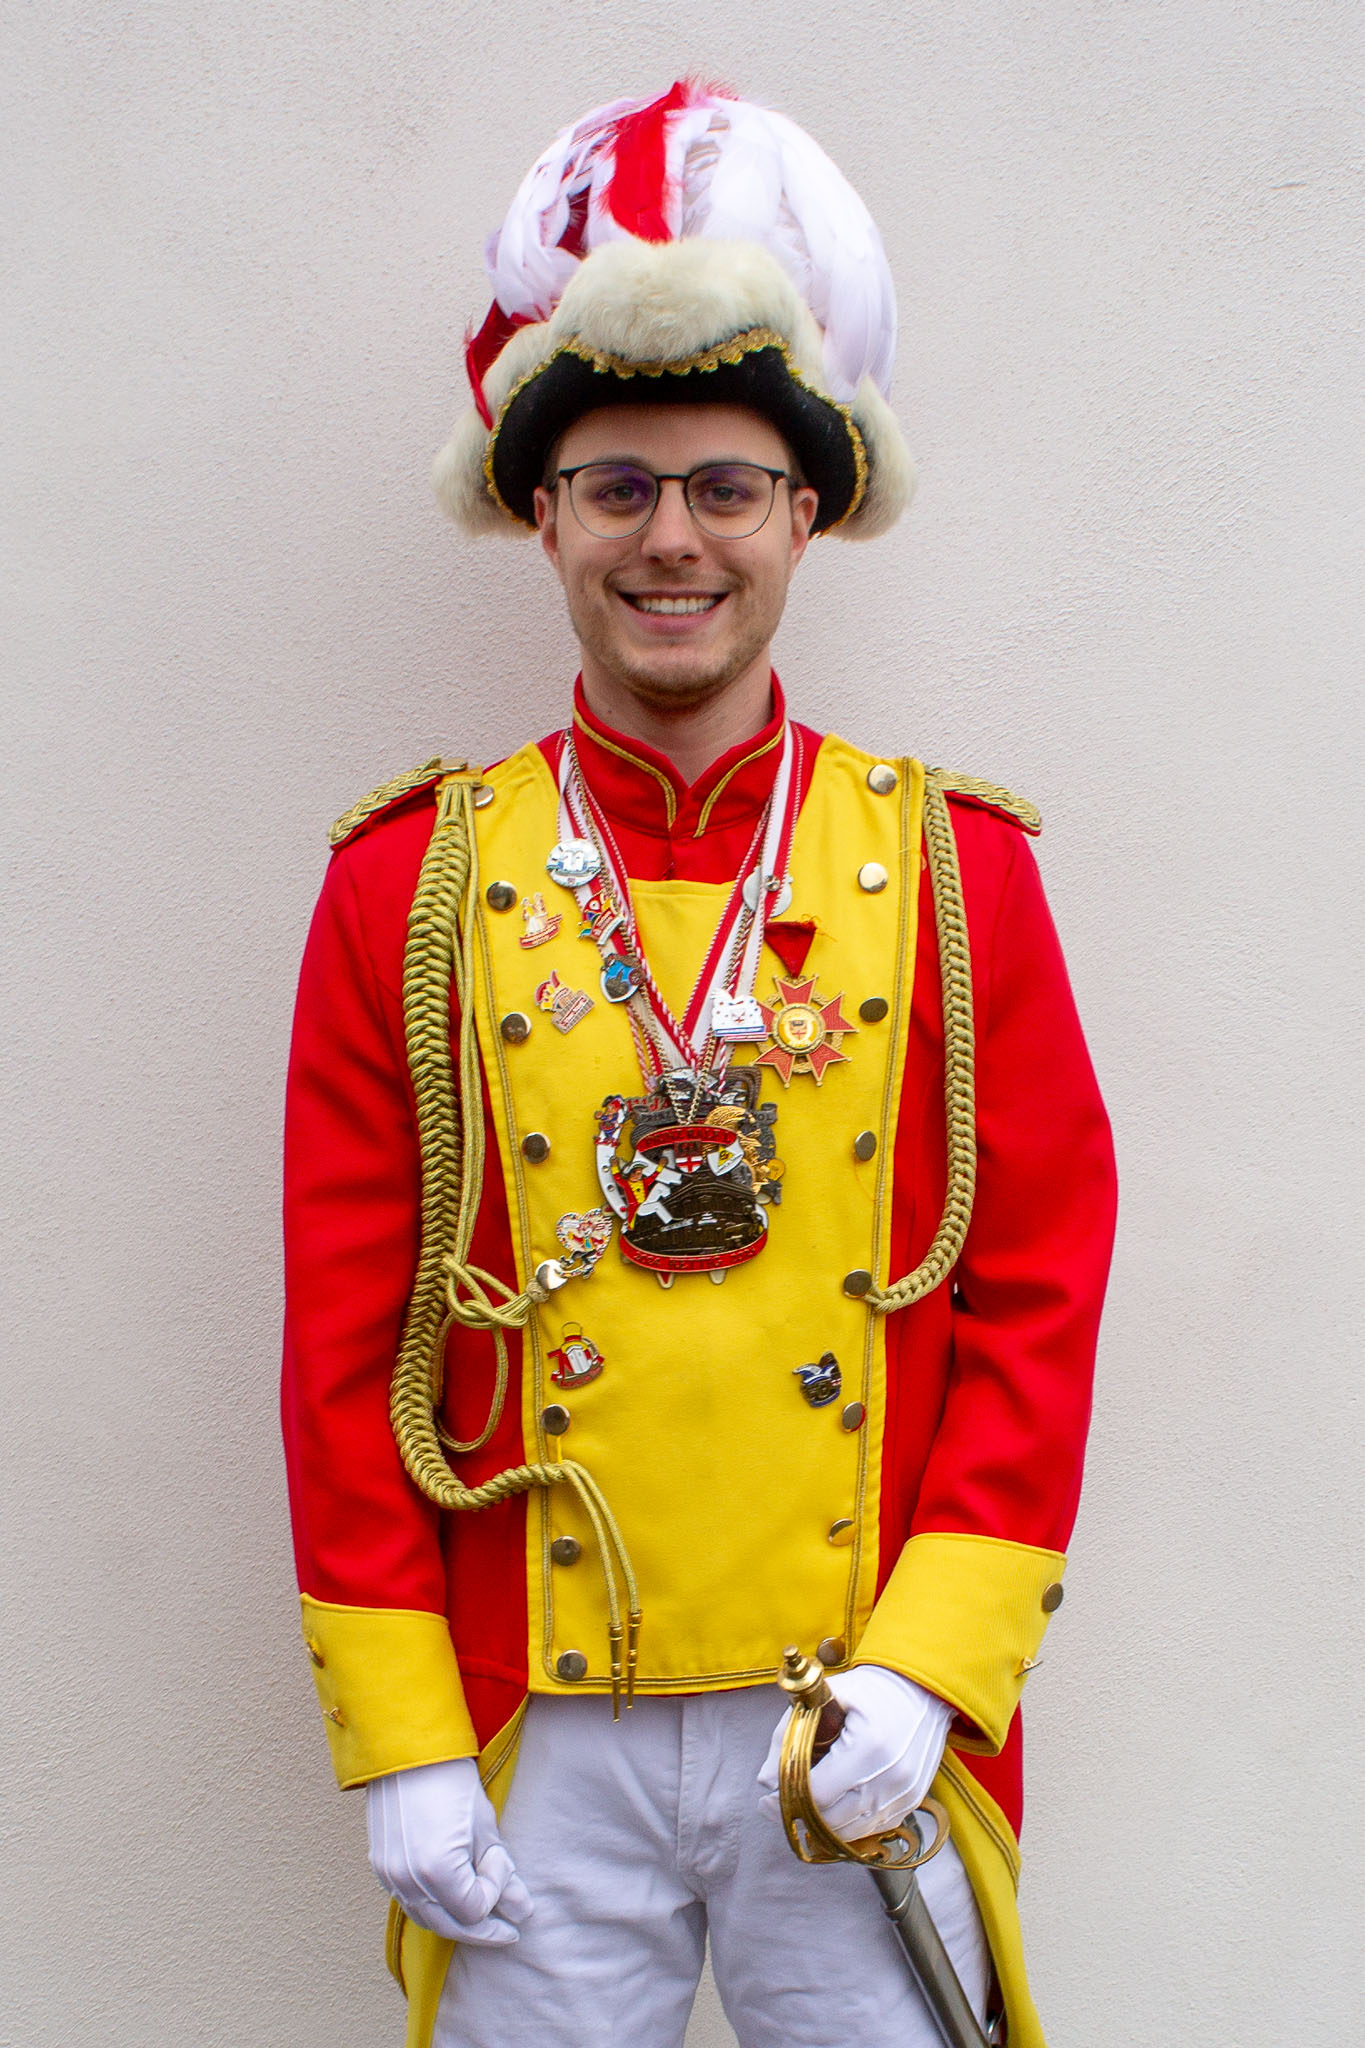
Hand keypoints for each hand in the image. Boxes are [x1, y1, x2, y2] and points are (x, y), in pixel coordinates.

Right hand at [366, 1757, 532, 1944]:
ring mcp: (389, 1876)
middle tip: (508, 1930)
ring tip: (481, 1914)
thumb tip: (522, 1911)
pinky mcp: (380, 1867)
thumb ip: (503, 1876)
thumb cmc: (450, 1781)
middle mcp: (408, 1881)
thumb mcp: (485, 1827)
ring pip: (427, 1919)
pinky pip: (409, 1902)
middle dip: (482, 1930)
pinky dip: (433, 1906)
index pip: (475, 1909)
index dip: (495, 1889)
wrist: (408, 1751)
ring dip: (456, 1921)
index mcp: (438, 1871)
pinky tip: (450, 1896)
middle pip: (450, 1927)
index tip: (500, 1859)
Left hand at [757, 1665, 952, 1842]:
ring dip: (823, 1826)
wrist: (924, 1691)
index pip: (817, 1794)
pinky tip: (833, 1807)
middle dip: (799, 1816)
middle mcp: (891, 1776)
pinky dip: (848, 1825)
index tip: (766, 1797)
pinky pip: (872, 1830)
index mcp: (869, 1746)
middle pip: (832, 1822)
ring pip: (851, 1833)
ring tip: (803, 1806)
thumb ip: (790, 1733)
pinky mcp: (911, 1802)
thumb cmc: (873, 1689)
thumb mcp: (826, 1696)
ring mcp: (905, 1794)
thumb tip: (765, 1779)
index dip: (785, 1799)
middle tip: (778, 1804)